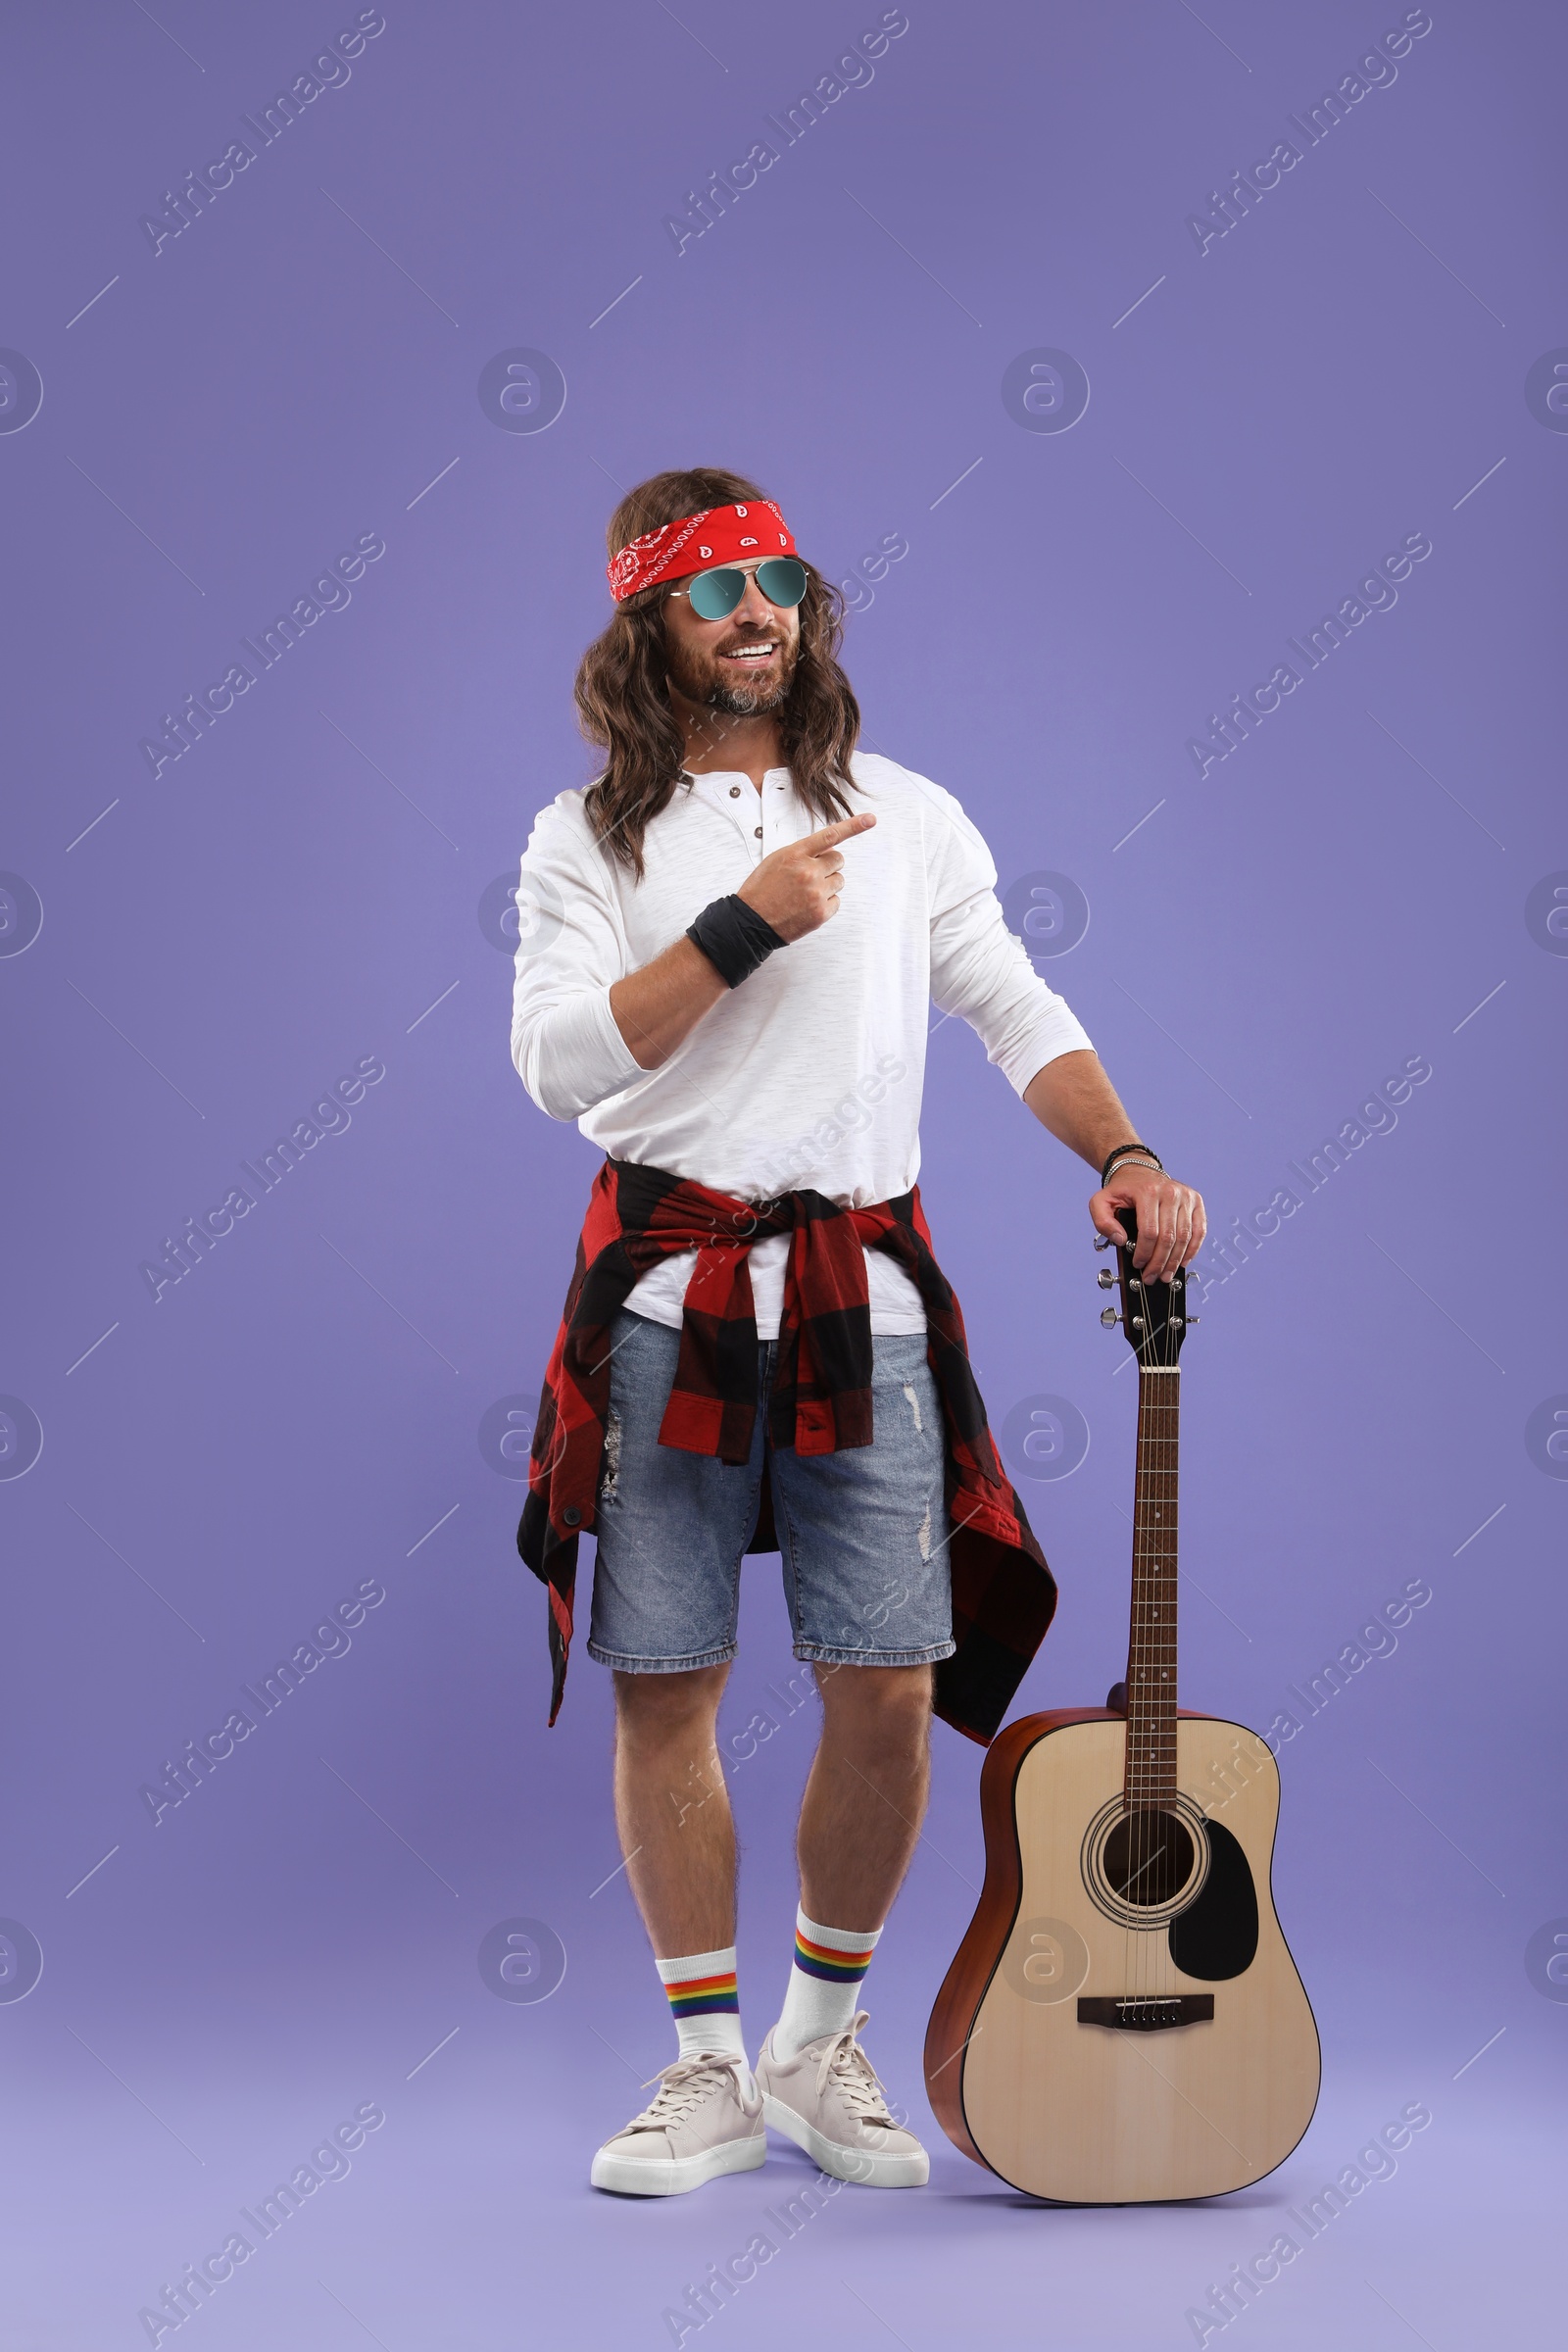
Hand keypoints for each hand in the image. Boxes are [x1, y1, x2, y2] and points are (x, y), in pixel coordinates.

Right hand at [736, 813, 875, 943]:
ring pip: (839, 881)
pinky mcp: (821, 913)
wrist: (751, 922)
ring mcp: (816, 893)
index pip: (830, 835)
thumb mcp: (777, 860)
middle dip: (828, 866)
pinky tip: (807, 906)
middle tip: (810, 876)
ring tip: (805, 893)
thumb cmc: (762, 890)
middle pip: (838, 860)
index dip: (854, 826)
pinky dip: (825, 903)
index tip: (871, 819)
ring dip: (827, 885)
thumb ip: (803, 852)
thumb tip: (828, 849)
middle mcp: (808, 871)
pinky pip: (837, 901)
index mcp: (795, 854)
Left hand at [1090, 1164, 1205, 1282]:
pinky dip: (1192, 1249)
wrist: (1140, 1173)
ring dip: (1175, 1261)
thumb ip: (1102, 1222)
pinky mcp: (1196, 1202)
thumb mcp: (1101, 1202)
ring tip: (1166, 1275)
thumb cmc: (1122, 1191)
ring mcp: (1186, 1196)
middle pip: (1168, 1237)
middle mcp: (1170, 1192)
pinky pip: (1199, 1230)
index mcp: (1147, 1191)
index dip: (1144, 1253)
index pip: (1149, 1231)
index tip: (1138, 1264)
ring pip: (1184, 1237)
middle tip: (1152, 1277)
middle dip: (1159, 1262)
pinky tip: (1183, 1262)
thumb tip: (1121, 1240)